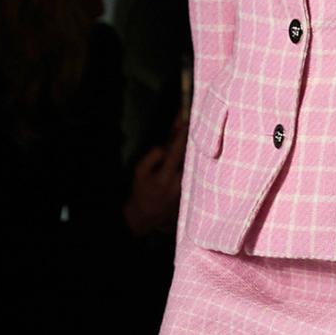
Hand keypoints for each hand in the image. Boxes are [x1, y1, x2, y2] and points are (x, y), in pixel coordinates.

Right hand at [124, 116, 188, 235]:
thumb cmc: (141, 191)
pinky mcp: (193, 190)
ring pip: (195, 161)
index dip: (182, 134)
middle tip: (194, 120)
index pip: (177, 150)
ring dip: (195, 146)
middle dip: (191, 136)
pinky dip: (196, 158)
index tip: (186, 119)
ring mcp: (188, 186)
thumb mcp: (139, 173)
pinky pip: (196, 170)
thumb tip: (164, 147)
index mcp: (166, 176)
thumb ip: (151, 158)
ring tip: (196, 130)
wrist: (147, 215)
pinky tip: (196, 148)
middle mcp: (181, 181)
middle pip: (190, 154)